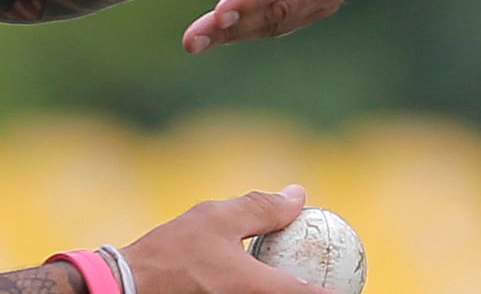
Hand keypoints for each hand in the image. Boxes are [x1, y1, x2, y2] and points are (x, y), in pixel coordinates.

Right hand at [120, 185, 339, 293]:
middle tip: (332, 280)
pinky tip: (265, 278)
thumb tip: (298, 196)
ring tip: (301, 277)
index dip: (336, 291)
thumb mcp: (216, 219)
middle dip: (316, 290)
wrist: (127, 288)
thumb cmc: (170, 253)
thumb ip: (261, 209)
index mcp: (256, 288)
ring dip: (289, 287)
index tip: (353, 281)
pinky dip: (265, 289)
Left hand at [181, 0, 353, 53]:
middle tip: (192, 39)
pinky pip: (277, 25)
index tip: (220, 13)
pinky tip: (212, 33)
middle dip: (238, 20)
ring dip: (234, 32)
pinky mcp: (314, 4)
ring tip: (193, 40)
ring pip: (279, 21)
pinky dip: (243, 31)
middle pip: (285, 4)